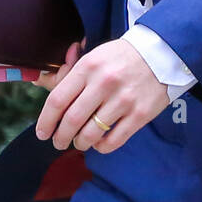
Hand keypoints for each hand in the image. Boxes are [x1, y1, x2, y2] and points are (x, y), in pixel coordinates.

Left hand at [34, 38, 170, 154]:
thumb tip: (40, 84)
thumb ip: (68, 73)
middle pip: (71, 120)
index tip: (42, 133)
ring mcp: (123, 100)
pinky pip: (113, 141)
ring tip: (79, 142)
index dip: (45, 121)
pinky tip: (99, 143)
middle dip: (60, 137)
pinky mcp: (140, 114)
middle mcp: (104, 83)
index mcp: (88, 66)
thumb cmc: (121, 57)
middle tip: (58, 142)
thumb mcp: (93, 56)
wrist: (162, 54)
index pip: (57, 100)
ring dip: (80, 143)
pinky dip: (101, 147)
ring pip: (91, 134)